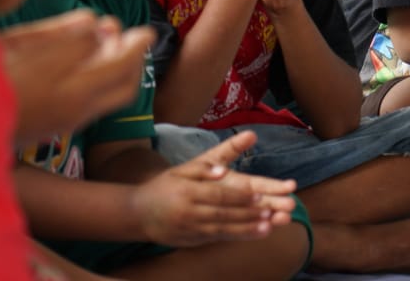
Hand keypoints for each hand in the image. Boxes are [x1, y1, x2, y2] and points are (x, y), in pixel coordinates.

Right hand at [0, 11, 153, 142]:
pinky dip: (105, 83)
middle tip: (135, 36)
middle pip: (124, 86)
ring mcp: (66, 122)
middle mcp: (73, 109)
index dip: (136, 44)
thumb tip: (95, 21)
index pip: (119, 63)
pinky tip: (90, 63)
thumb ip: (59, 32)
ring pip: (112, 98)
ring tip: (110, 43)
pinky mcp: (56, 129)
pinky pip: (96, 106)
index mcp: (67, 88)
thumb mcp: (15, 43)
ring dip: (121, 71)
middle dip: (135, 60)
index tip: (147, 30)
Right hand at [131, 131, 297, 246]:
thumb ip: (202, 169)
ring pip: (223, 229)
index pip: (217, 195)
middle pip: (223, 213)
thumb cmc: (163, 187)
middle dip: (249, 213)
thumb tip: (221, 170)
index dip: (239, 196)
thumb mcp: (180, 170)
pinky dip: (238, 236)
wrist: (137, 213)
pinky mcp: (192, 240)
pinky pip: (218, 238)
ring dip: (247, 228)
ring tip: (268, 226)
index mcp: (187, 192)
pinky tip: (255, 233)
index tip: (259, 195)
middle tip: (271, 211)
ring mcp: (190, 229)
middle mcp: (189, 212)